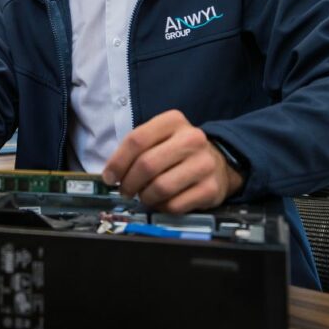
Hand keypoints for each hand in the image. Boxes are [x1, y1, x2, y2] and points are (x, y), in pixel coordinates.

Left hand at [102, 110, 242, 212]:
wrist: (219, 163)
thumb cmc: (179, 151)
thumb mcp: (160, 138)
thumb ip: (136, 149)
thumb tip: (111, 175)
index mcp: (173, 121)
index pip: (137, 140)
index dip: (117, 162)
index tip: (109, 177)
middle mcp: (192, 139)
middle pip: (147, 165)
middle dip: (129, 183)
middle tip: (125, 190)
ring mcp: (204, 164)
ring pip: (160, 187)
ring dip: (145, 197)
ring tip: (144, 196)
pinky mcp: (211, 189)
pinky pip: (175, 205)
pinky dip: (162, 207)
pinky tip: (161, 202)